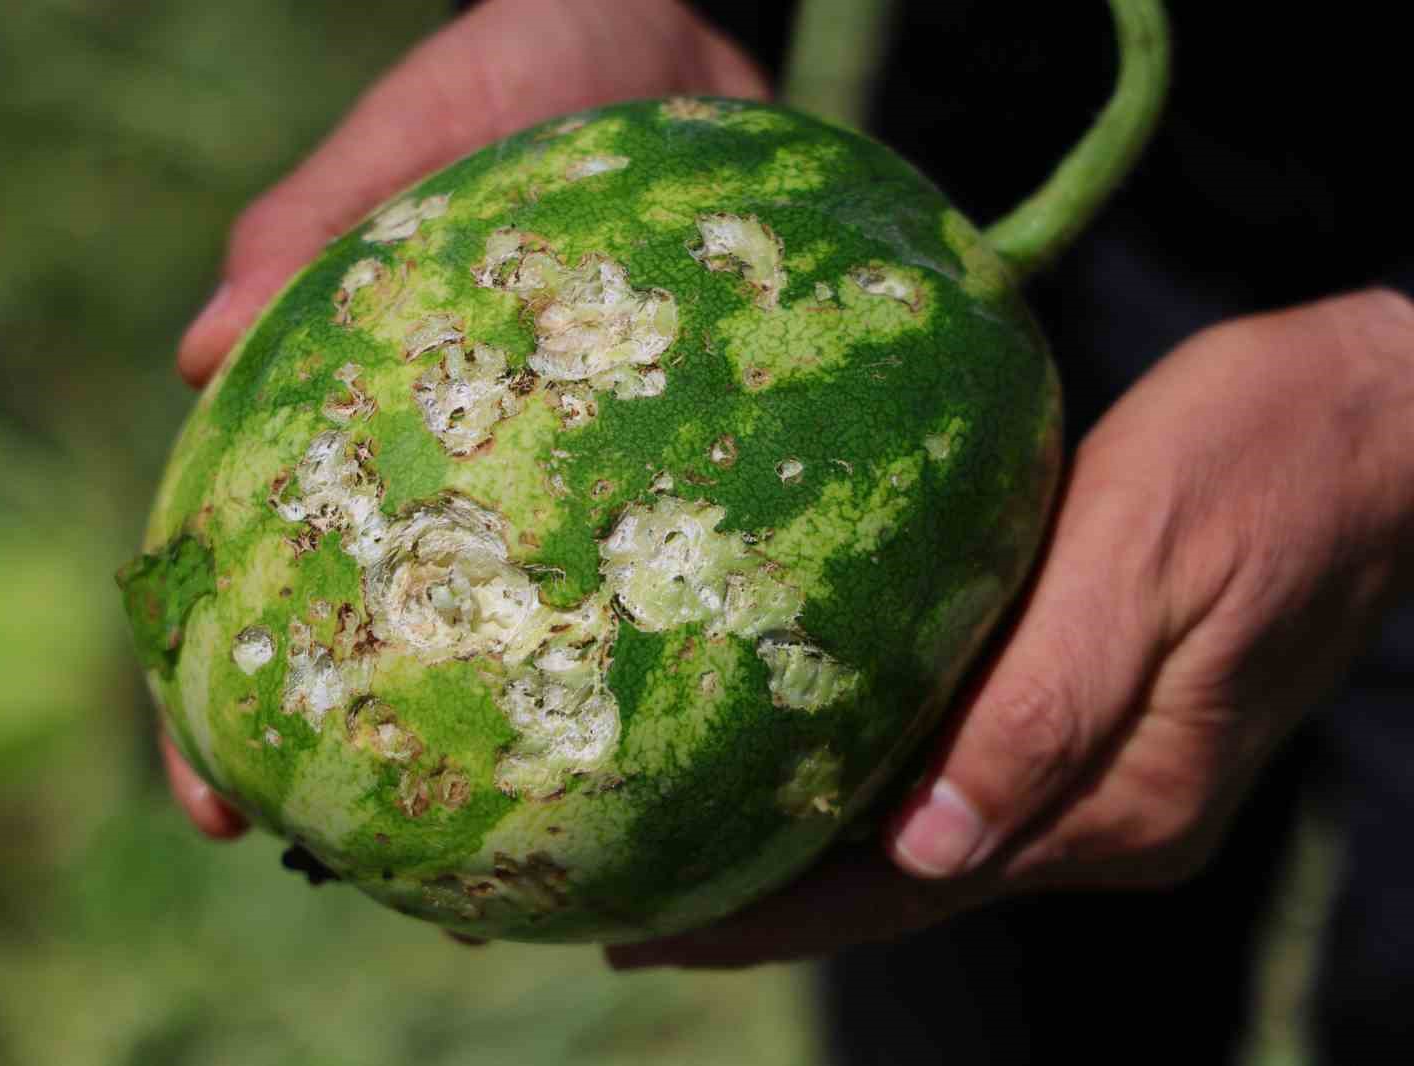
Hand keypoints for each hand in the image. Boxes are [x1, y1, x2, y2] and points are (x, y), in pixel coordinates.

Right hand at [164, 0, 768, 836]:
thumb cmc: (534, 72)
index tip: (220, 803)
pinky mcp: (664, 470)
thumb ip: (322, 210)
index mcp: (346, 411)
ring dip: (502, 760)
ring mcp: (560, 483)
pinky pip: (655, 586)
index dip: (213, 702)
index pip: (245, 576)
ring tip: (516, 875)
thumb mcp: (432, 118)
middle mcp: (451, 471)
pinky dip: (647, 671)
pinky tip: (676, 754)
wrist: (682, 51)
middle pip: (376, 647)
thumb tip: (198, 346)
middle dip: (362, 772)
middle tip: (373, 875)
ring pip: (518, 647)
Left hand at [607, 288, 1413, 969]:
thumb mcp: (1141, 564)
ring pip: (926, 844)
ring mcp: (1111, 777)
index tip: (647, 930)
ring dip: (810, 860)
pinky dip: (871, 798)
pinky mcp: (1107, 723)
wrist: (1374, 425)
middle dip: (765, 906)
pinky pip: (966, 783)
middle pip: (900, 887)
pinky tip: (807, 778)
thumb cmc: (1257, 458)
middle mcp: (1107, 815)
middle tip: (625, 908)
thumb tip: (928, 852)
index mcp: (1115, 798)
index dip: (770, 917)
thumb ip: (1043, 713)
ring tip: (687, 855)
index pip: (902, 890)